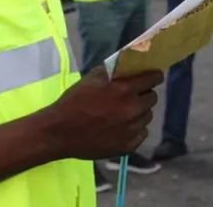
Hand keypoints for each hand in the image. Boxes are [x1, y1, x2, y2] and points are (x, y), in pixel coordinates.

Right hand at [41, 67, 163, 159]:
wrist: (58, 132)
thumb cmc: (74, 102)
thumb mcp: (92, 78)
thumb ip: (115, 71)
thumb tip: (131, 65)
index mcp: (124, 90)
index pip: (153, 79)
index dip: (153, 77)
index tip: (152, 77)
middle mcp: (132, 109)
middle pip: (152, 98)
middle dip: (144, 95)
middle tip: (133, 97)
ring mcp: (131, 130)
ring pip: (147, 117)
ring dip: (139, 113)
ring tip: (124, 114)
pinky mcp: (128, 146)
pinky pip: (141, 133)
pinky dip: (134, 130)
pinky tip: (121, 128)